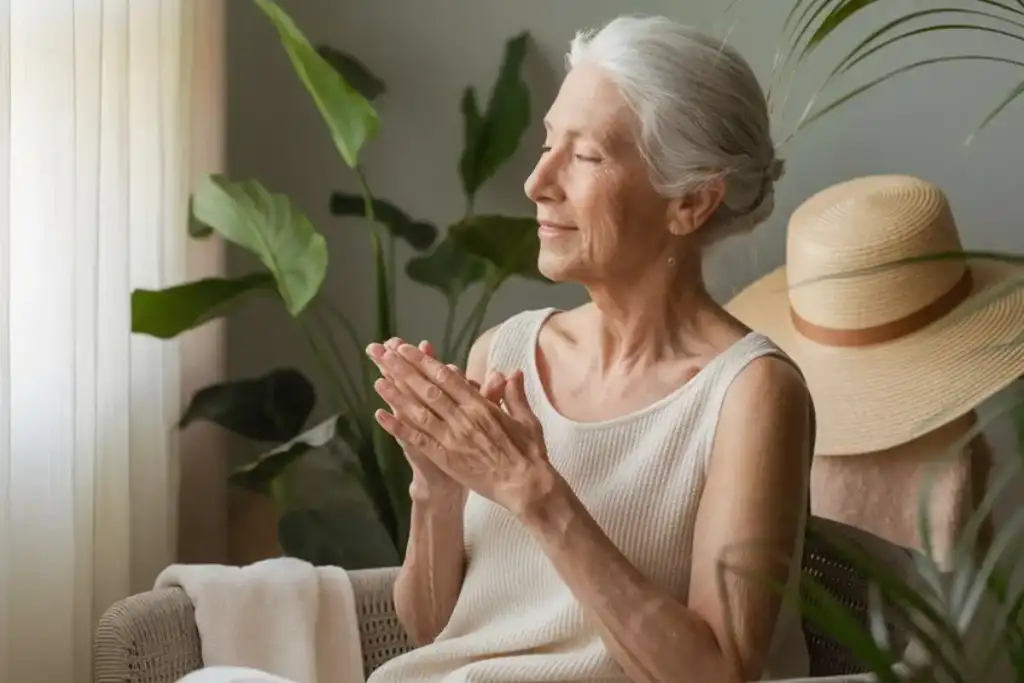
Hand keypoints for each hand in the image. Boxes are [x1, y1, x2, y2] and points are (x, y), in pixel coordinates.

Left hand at [366, 341, 554, 513]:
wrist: (526, 486)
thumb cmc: (529, 453)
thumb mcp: (526, 419)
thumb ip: (514, 394)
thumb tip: (511, 372)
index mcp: (481, 406)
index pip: (448, 378)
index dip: (425, 362)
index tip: (408, 349)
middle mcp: (463, 418)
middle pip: (429, 389)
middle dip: (405, 370)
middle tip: (385, 354)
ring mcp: (452, 438)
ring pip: (419, 412)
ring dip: (397, 395)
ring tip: (378, 379)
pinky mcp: (446, 458)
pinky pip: (418, 440)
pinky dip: (399, 427)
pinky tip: (381, 416)